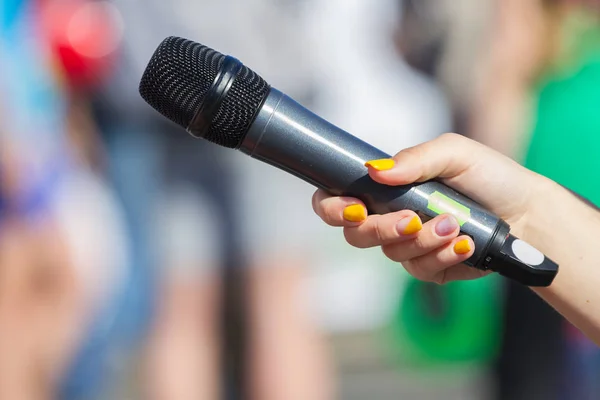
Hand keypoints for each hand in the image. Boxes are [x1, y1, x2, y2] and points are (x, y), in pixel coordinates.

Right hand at [312, 133, 547, 283]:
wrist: (525, 211)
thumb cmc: (488, 176)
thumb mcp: (454, 153)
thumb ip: (414, 159)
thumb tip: (374, 172)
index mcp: (386, 187)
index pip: (336, 200)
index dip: (332, 208)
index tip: (354, 208)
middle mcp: (389, 216)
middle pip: (356, 235)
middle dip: (381, 229)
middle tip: (412, 219)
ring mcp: (408, 244)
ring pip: (391, 253)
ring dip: (423, 240)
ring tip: (455, 224)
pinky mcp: (429, 266)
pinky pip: (420, 268)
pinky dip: (443, 255)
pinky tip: (464, 243)